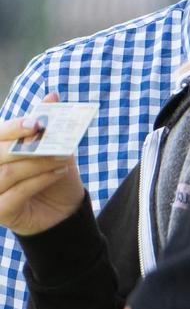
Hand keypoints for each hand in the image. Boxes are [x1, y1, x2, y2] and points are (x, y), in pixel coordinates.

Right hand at [0, 120, 84, 236]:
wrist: (63, 210)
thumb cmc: (52, 175)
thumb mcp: (53, 148)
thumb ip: (47, 124)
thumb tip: (52, 96)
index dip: (14, 127)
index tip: (37, 123)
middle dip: (28, 146)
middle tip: (53, 141)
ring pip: (9, 172)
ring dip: (38, 163)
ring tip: (61, 159)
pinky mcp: (0, 211)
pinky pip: (17, 193)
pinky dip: (39, 181)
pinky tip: (57, 174)